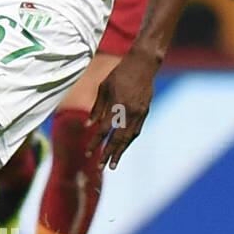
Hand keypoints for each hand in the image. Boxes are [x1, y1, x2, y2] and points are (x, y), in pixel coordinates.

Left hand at [86, 53, 157, 168]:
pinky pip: (136, 130)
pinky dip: (129, 140)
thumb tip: (89, 125)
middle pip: (118, 138)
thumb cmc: (119, 75)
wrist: (143, 65)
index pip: (103, 130)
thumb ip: (97, 108)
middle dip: (109, 154)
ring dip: (121, 151)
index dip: (95, 143)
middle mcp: (130, 112)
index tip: (88, 154)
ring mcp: (140, 113)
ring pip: (129, 137)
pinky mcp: (146, 112)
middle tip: (102, 168)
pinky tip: (123, 148)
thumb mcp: (103, 88)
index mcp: (117, 106)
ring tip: (113, 164)